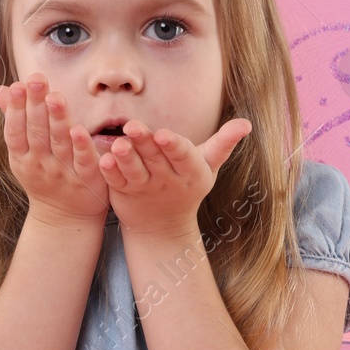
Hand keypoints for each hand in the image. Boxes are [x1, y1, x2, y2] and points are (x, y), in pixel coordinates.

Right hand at [0, 72, 109, 226]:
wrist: (64, 218)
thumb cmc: (43, 177)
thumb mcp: (23, 152)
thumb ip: (14, 118)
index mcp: (23, 156)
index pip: (16, 130)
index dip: (15, 109)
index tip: (17, 85)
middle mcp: (40, 164)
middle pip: (37, 132)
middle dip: (36, 104)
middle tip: (36, 80)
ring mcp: (63, 173)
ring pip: (59, 142)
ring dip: (57, 119)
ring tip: (55, 97)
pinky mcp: (86, 180)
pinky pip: (83, 161)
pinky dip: (81, 146)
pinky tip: (79, 130)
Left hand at [97, 117, 251, 235]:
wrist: (163, 225)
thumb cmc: (188, 185)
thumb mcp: (209, 166)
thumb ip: (224, 143)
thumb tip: (247, 123)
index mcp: (190, 171)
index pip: (183, 155)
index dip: (174, 145)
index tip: (164, 134)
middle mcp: (168, 179)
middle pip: (155, 157)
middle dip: (144, 141)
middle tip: (131, 126)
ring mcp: (145, 186)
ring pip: (134, 170)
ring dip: (125, 157)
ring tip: (117, 144)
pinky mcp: (124, 191)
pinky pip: (116, 181)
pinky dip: (109, 172)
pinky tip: (102, 159)